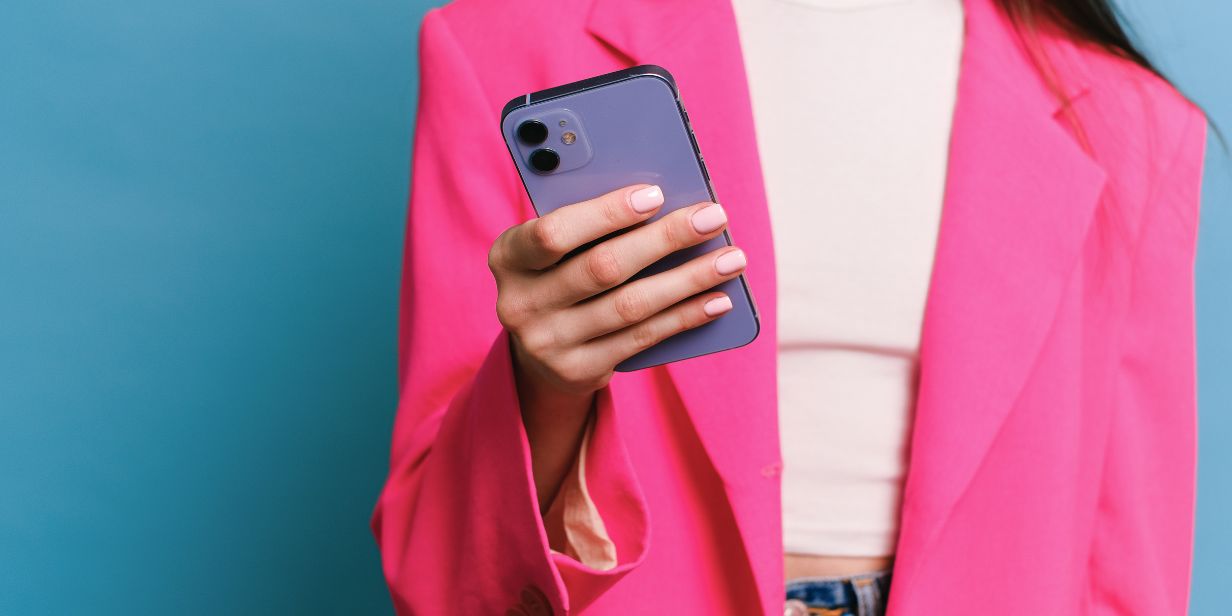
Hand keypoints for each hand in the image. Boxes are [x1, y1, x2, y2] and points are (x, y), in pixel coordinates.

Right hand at [489, 184, 746, 400]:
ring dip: (688, 279)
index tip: (657, 194)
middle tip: (713, 216)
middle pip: (602, 267)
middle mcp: (520, 303)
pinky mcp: (578, 371)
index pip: (553, 232)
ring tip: (731, 258)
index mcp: (507, 256)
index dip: (606, 213)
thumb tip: (665, 201)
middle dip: (665, 239)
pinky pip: (643, 339)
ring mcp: (548, 343)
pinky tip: (718, 298)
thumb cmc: (560, 274)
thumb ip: (588, 224)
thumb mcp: (556, 248)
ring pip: (630, 305)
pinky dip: (685, 316)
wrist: (539, 351)